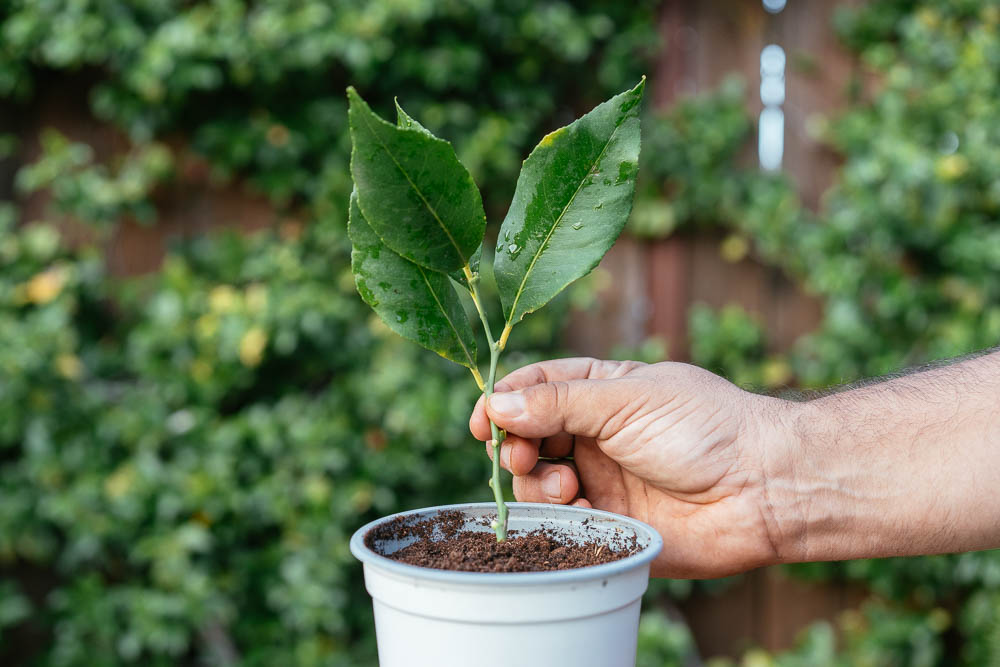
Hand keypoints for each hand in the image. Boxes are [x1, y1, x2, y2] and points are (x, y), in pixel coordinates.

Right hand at [470, 357, 795, 577]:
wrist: (762, 488)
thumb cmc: (704, 428)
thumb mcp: (625, 399)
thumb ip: (559, 403)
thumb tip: (498, 404)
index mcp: (601, 391)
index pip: (536, 388)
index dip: (504, 401)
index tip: (482, 420)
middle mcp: (596, 434)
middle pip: (528, 437)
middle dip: (517, 446)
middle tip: (524, 456)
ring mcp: (602, 479)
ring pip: (538, 483)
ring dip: (539, 483)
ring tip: (568, 485)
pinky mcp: (611, 523)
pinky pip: (564, 523)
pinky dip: (561, 517)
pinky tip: (583, 510)